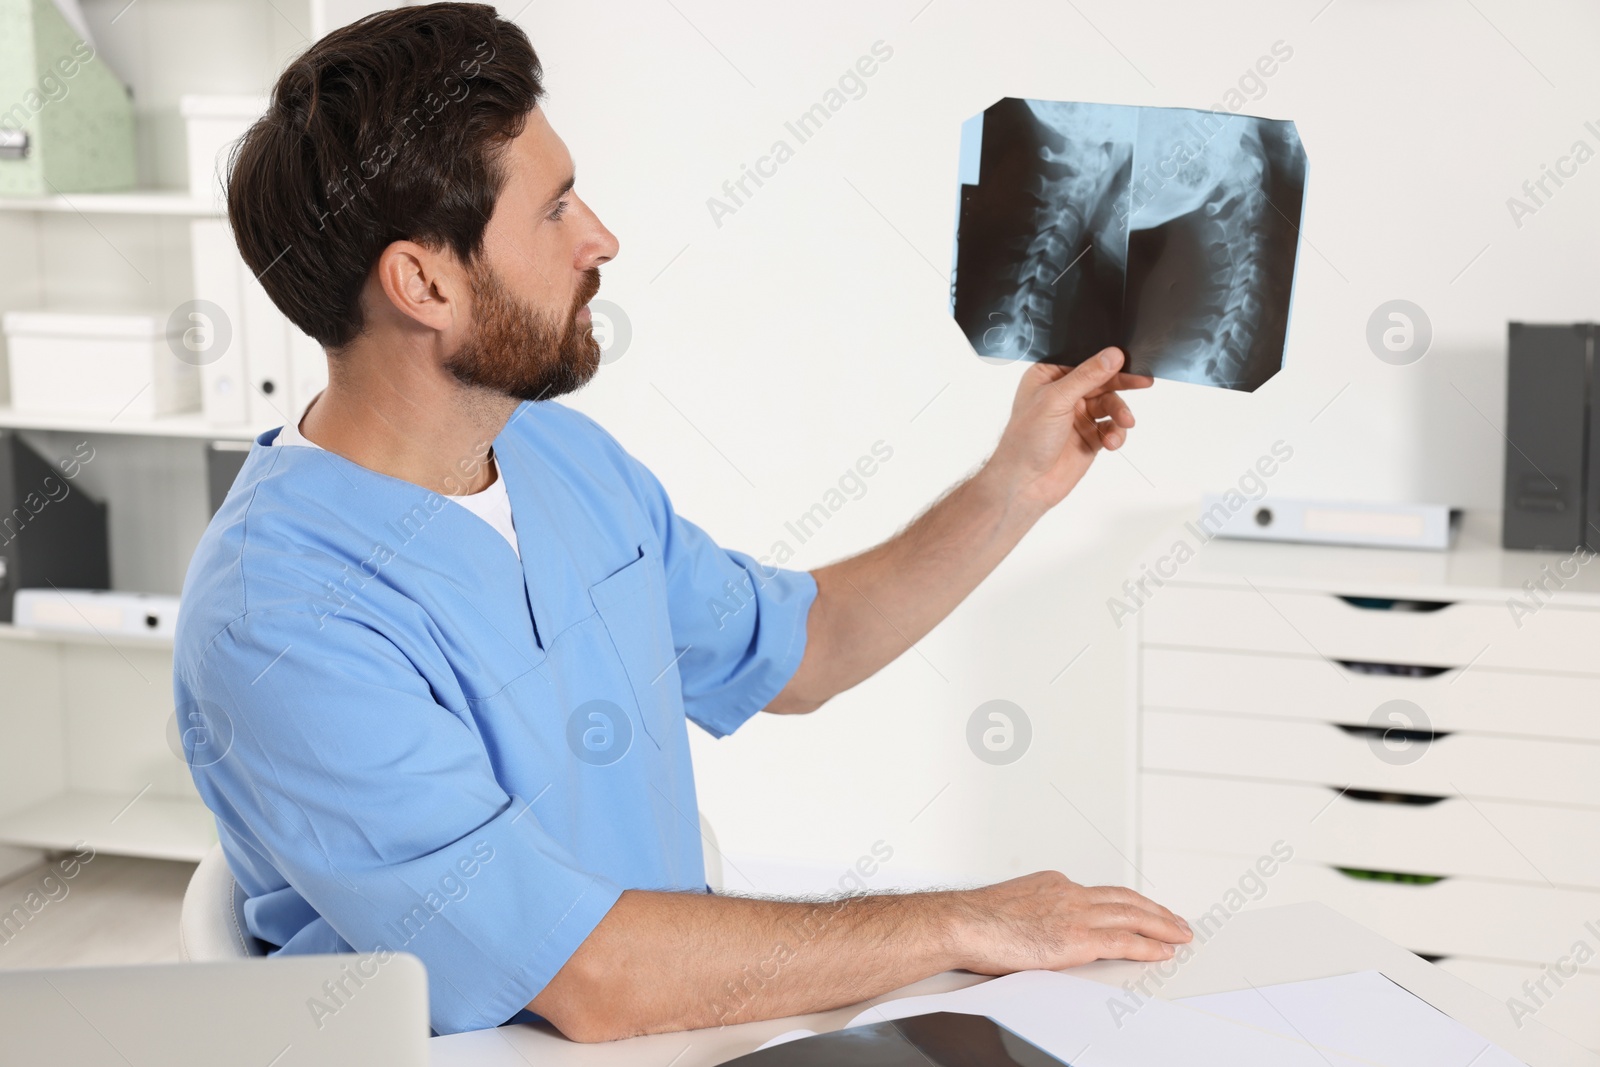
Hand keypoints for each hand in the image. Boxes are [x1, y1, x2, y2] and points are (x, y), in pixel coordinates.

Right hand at [948, 871, 1191, 972]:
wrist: (961, 923)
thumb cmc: (973, 920)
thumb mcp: (1009, 906)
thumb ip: (1032, 913)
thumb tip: (1034, 930)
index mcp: (1052, 883)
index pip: (1099, 893)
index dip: (1126, 902)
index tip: (1138, 909)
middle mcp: (1068, 892)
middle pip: (1124, 899)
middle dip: (1154, 910)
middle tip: (1175, 919)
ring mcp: (1074, 914)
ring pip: (1132, 915)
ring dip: (1161, 925)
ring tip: (1180, 933)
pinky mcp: (1076, 939)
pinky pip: (1123, 941)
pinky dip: (1148, 945)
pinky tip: (1162, 951)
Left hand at [983, 348, 1153, 511]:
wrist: (1026, 483)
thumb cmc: (1026, 439)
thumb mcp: (1056, 400)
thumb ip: (1087, 377)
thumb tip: (1113, 356)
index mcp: (1048, 376)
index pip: (1082, 359)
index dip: (1104, 358)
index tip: (1127, 359)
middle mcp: (1064, 393)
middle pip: (1101, 379)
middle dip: (1122, 382)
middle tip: (1143, 381)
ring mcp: (1078, 415)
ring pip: (1110, 403)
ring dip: (1120, 411)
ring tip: (1125, 422)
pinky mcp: (1089, 436)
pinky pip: (1112, 427)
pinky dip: (1116, 433)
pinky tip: (1112, 441)